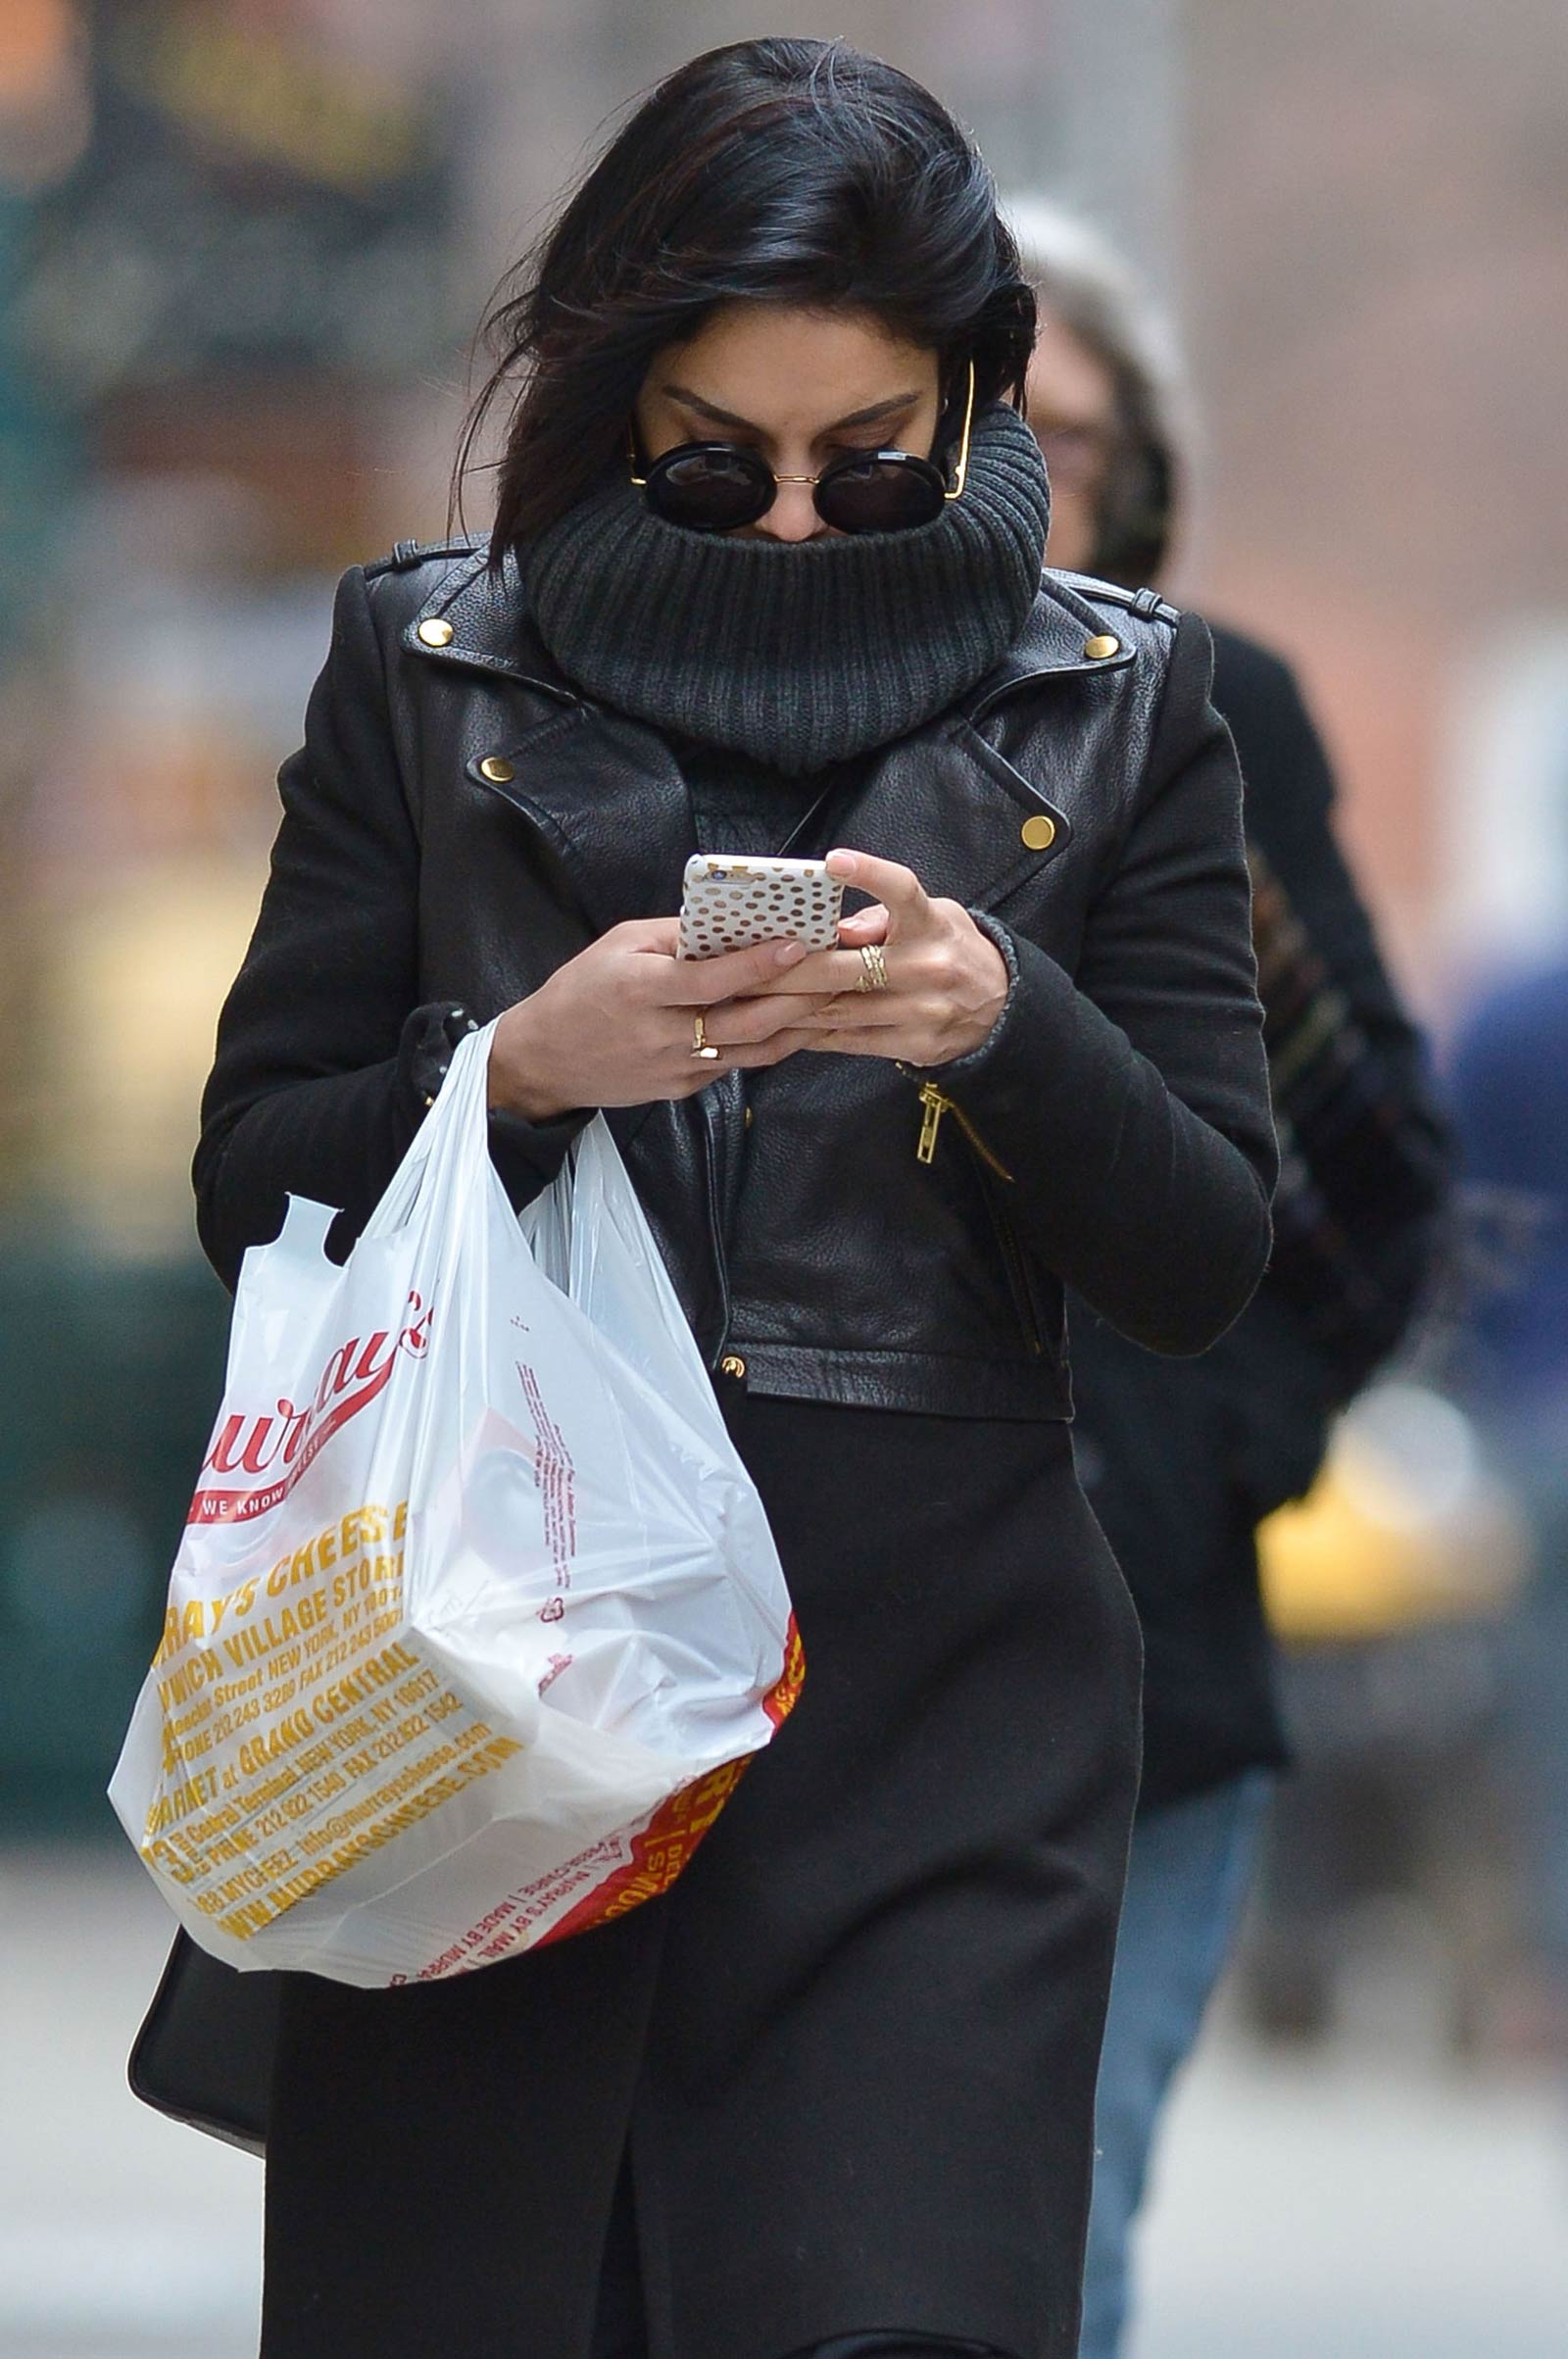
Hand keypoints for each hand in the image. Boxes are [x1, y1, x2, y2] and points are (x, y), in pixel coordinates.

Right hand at [487, 918, 830, 1119]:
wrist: (545, 1060)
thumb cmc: (581, 990)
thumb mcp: (617, 946)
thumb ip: (673, 935)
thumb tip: (730, 920)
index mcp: (641, 991)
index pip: (711, 979)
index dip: (758, 964)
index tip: (798, 944)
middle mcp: (662, 1035)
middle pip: (747, 1019)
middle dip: (800, 996)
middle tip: (840, 972)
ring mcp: (676, 1068)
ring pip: (753, 1049)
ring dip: (799, 1025)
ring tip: (835, 999)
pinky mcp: (683, 1089)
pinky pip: (737, 1063)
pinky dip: (771, 1043)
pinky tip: (798, 1024)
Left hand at [752, 849, 1009, 1065]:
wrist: (1002, 1008)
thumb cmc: (951, 949)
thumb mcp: (933, 916)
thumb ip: (883, 916)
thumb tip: (836, 929)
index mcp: (931, 925)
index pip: (902, 892)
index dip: (870, 875)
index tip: (835, 861)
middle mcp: (928, 968)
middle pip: (847, 969)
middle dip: (791, 970)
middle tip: (745, 965)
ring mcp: (921, 1013)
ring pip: (841, 1011)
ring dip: (790, 1006)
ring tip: (747, 999)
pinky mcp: (913, 1046)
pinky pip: (850, 1041)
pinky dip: (813, 1033)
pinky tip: (781, 1026)